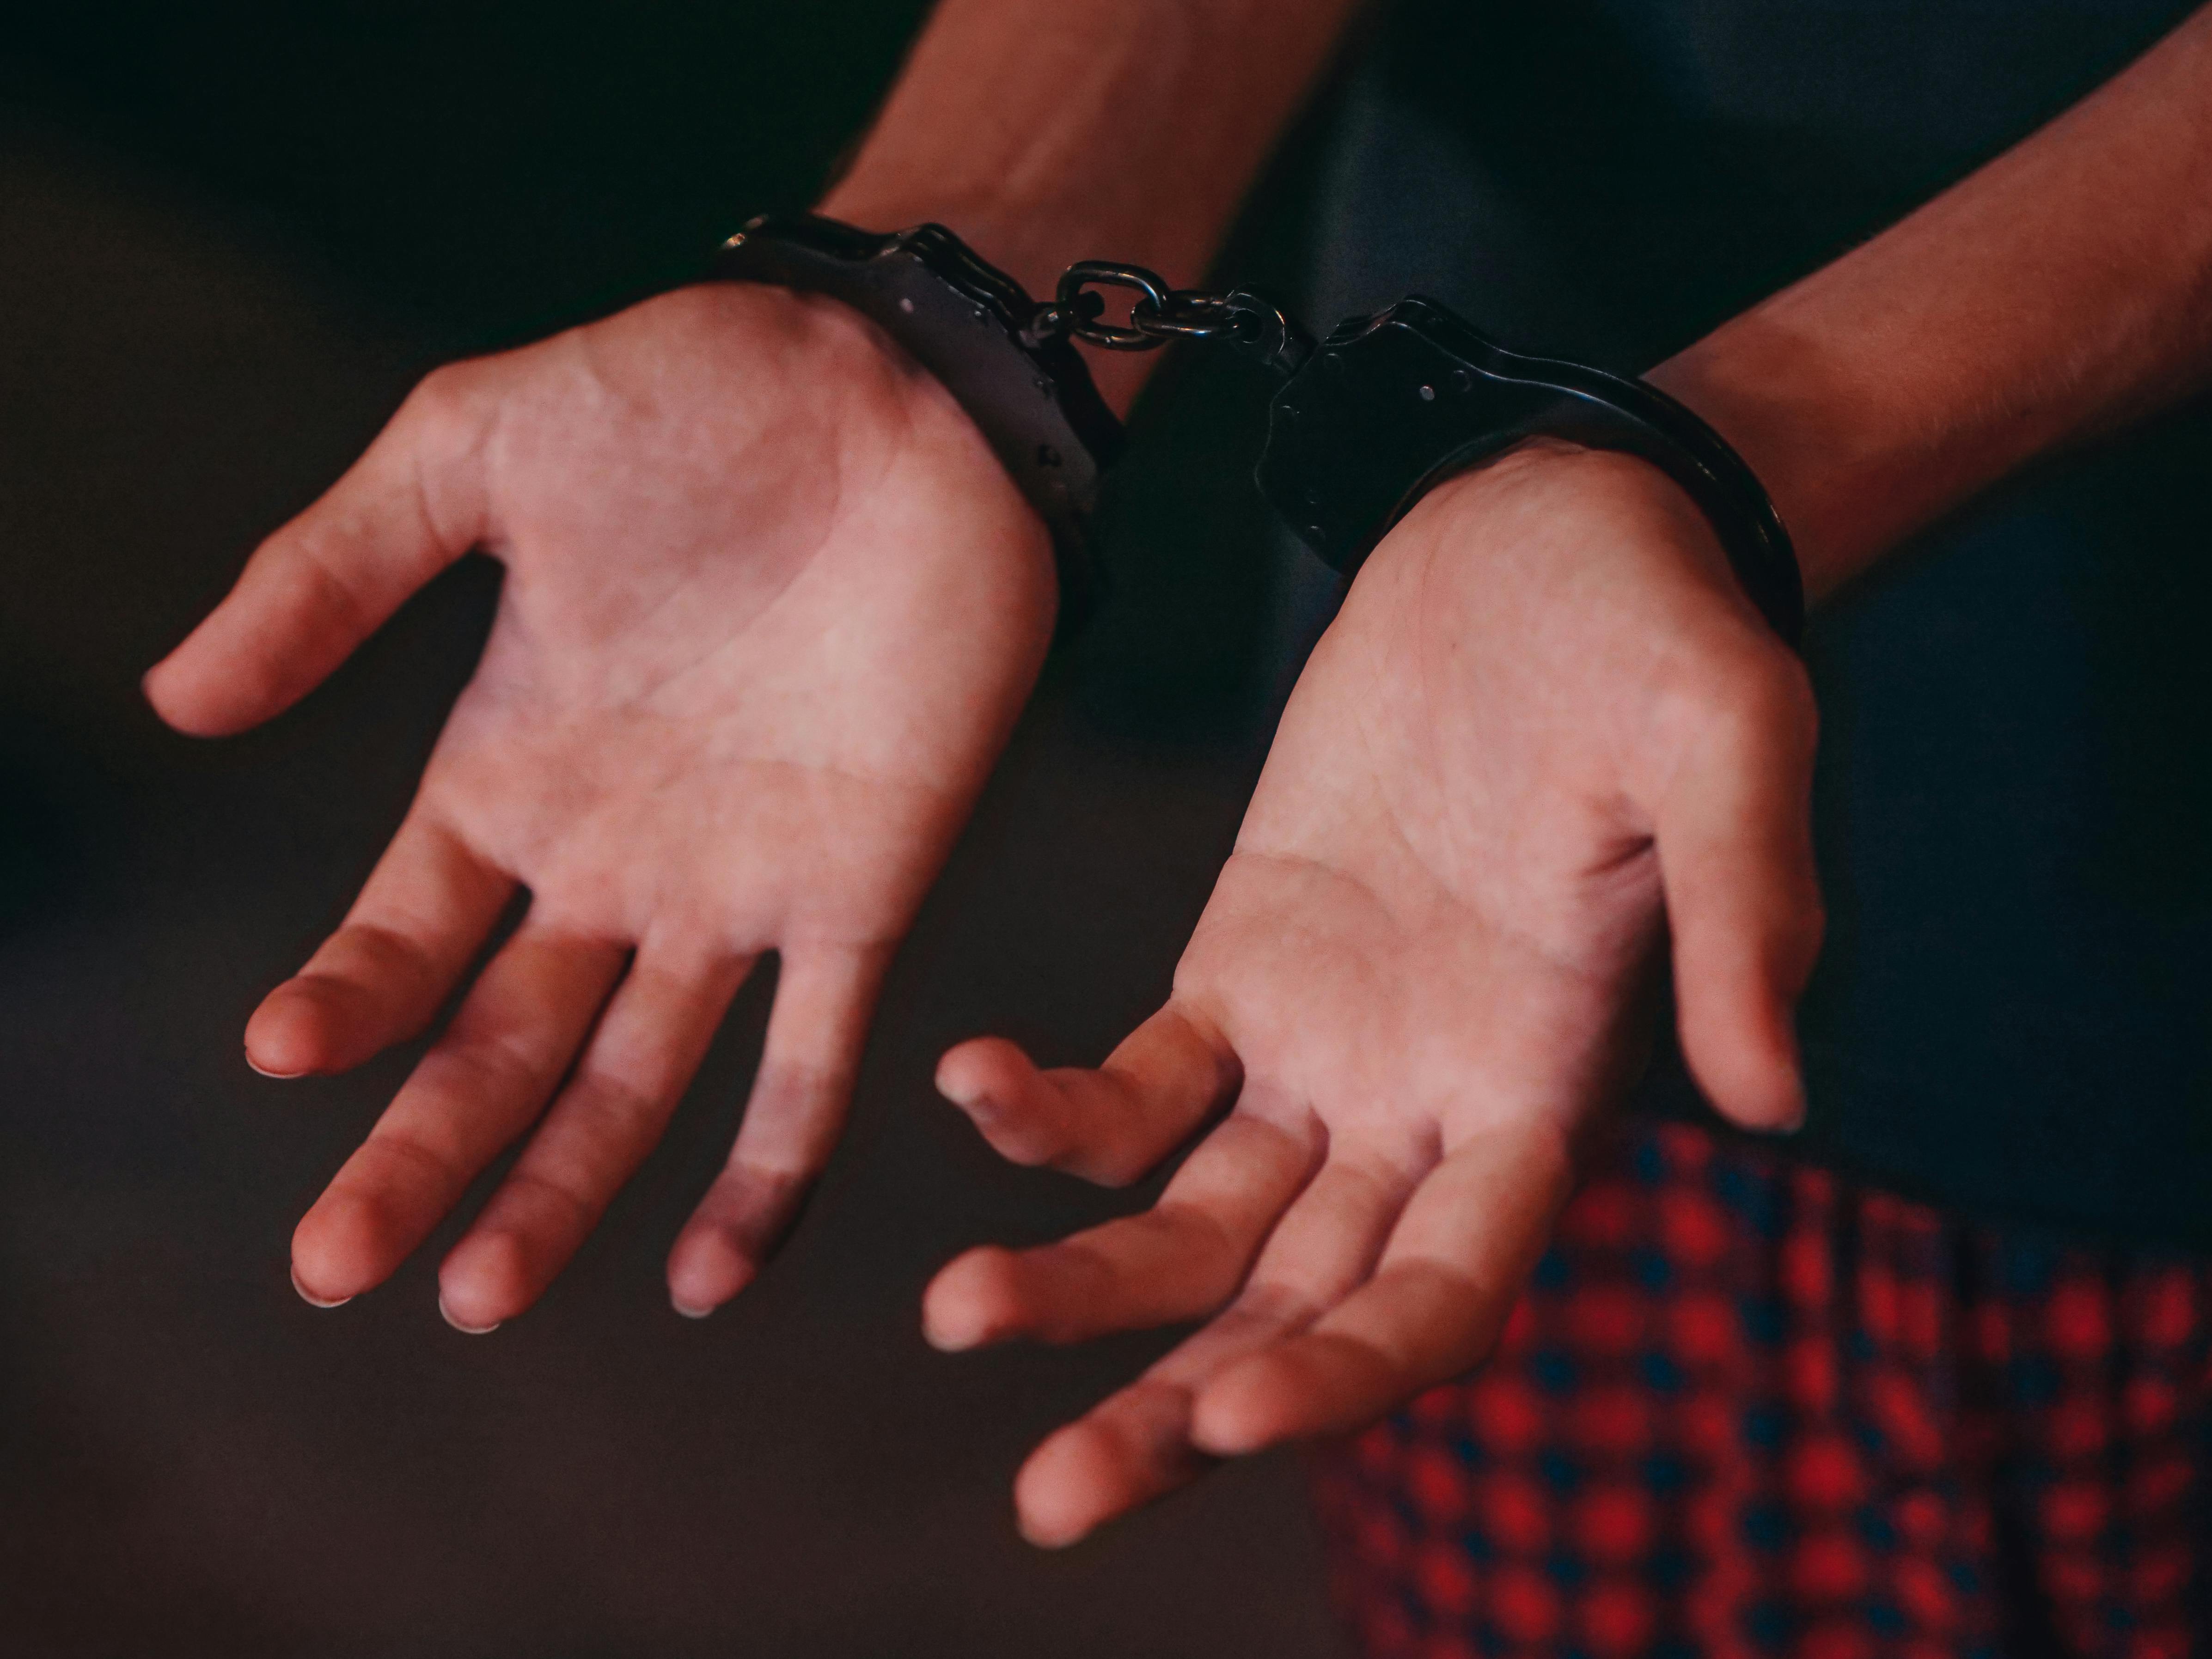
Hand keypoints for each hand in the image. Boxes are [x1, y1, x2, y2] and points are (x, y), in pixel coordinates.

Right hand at [146, 283, 1054, 1327]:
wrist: (898, 386)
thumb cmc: (687, 393)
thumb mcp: (472, 451)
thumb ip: (331, 571)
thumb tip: (175, 700)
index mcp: (513, 766)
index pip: (401, 931)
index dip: (345, 1004)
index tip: (283, 1055)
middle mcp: (615, 857)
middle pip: (498, 1041)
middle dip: (422, 1151)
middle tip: (339, 1267)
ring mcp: (740, 889)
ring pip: (635, 1080)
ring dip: (563, 1191)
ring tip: (482, 1296)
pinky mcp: (867, 890)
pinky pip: (814, 1060)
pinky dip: (768, 1170)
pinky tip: (709, 1277)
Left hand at [924, 441, 1820, 1543]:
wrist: (1546, 529)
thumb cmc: (1657, 632)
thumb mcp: (1723, 743)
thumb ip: (1743, 914)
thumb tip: (1775, 1099)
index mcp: (1546, 1092)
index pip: (1447, 1292)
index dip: (1351, 1373)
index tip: (1231, 1415)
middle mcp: (1428, 1107)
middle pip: (1298, 1308)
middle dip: (1182, 1407)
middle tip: (1054, 1501)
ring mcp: (1325, 1047)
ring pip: (1196, 1223)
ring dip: (1085, 1287)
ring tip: (957, 1317)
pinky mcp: (1242, 963)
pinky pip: (1137, 1080)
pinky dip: (1054, 1107)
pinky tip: (967, 1084)